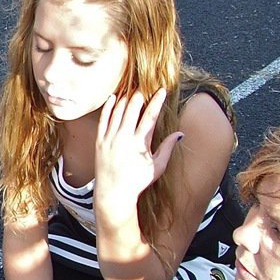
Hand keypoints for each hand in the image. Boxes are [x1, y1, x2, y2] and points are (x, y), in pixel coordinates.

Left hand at [94, 89, 182, 205]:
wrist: (114, 192)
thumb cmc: (138, 181)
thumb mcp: (157, 166)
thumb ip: (167, 148)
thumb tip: (180, 134)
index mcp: (140, 143)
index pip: (151, 116)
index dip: (157, 101)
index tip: (162, 90)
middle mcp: (124, 138)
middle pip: (132, 109)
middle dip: (140, 95)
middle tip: (145, 87)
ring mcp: (110, 139)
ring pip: (118, 112)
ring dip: (125, 99)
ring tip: (132, 90)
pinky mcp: (99, 141)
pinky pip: (103, 119)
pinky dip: (108, 107)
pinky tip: (113, 98)